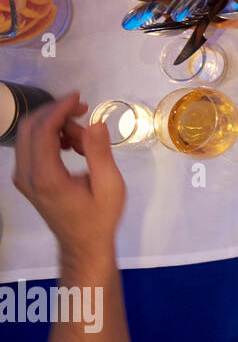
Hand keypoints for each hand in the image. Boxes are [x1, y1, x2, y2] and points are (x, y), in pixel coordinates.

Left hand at [12, 93, 124, 262]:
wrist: (84, 244)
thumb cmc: (100, 217)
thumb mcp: (110, 185)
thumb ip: (99, 153)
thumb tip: (95, 123)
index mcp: (46, 177)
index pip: (43, 130)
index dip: (59, 109)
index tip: (79, 98)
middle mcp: (26, 175)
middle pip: (30, 128)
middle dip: (57, 114)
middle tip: (84, 114)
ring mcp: (23, 178)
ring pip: (29, 135)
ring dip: (56, 126)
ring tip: (84, 140)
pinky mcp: (26, 179)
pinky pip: (31, 146)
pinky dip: (50, 137)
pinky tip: (73, 147)